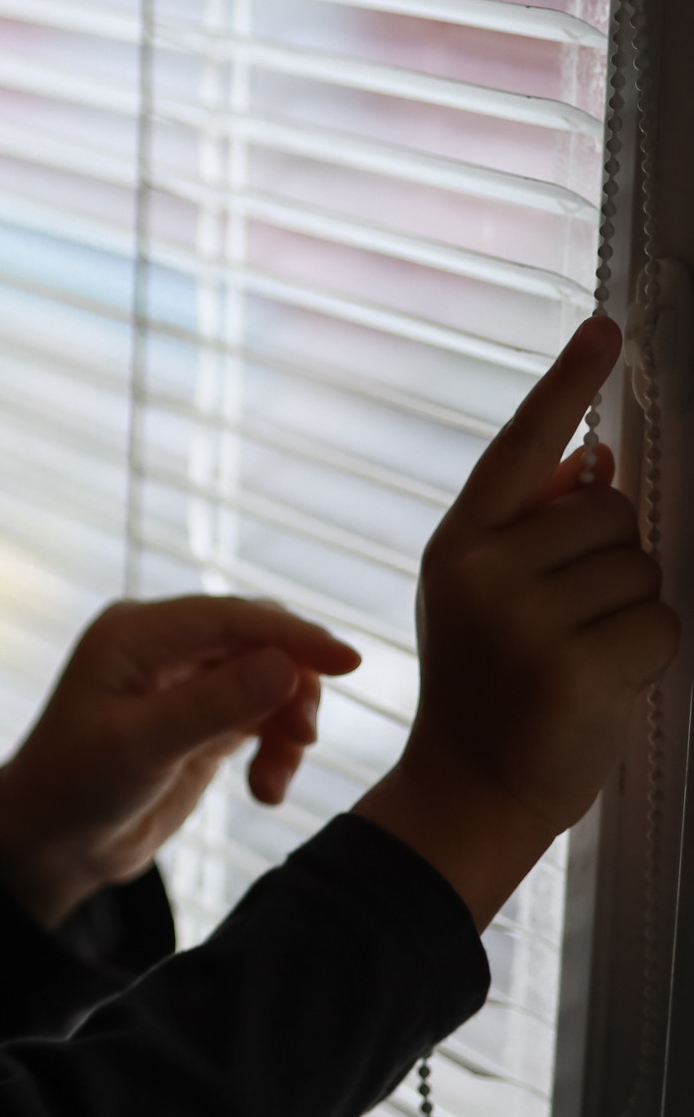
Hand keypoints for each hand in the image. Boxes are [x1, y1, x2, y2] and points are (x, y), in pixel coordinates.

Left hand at [0, 598, 362, 928]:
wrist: (54, 844)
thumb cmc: (77, 788)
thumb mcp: (142, 748)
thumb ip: (213, 706)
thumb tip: (287, 665)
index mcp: (135, 634)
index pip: (231, 617)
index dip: (293, 635)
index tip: (351, 663)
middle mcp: (162, 647)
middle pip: (260, 640)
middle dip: (293, 684)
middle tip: (302, 740)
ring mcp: (186, 682)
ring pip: (271, 679)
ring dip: (288, 724)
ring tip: (273, 780)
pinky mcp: (203, 719)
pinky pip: (264, 715)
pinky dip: (277, 747)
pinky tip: (266, 790)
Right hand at [357, 316, 676, 925]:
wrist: (467, 788)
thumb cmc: (488, 686)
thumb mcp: (480, 595)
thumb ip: (529, 526)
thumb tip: (599, 458)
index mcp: (457, 543)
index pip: (521, 444)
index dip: (567, 383)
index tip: (607, 328)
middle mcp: (483, 570)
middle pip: (609, 510)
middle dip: (613, 557)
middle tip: (568, 617)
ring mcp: (525, 619)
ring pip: (641, 567)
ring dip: (633, 608)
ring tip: (580, 654)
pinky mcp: (573, 666)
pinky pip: (659, 622)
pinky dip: (649, 653)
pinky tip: (602, 681)